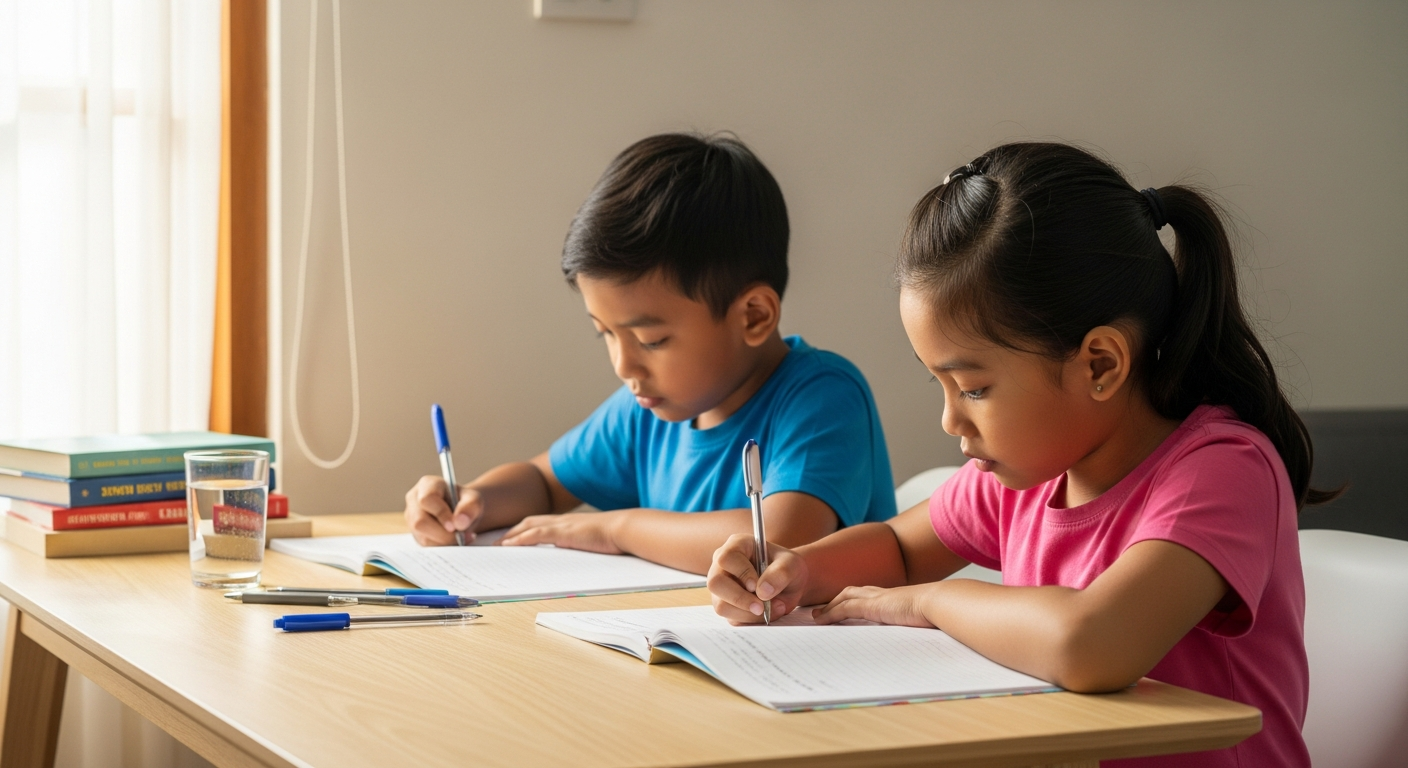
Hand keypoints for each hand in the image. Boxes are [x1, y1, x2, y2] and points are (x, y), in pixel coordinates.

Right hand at [404, 475, 483, 545]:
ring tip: (463, 537)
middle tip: (461, 536)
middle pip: (420, 521)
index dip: (440, 513)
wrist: (462, 513)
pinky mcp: (415, 534)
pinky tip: (455, 541)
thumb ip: (470, 507)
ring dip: (445, 542)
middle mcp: (414, 500)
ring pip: (423, 537)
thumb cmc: (466, 502)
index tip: (455, 526)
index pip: (427, 499)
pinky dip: (443, 547)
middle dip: (443, 534)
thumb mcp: (474, 500)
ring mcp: (412, 518)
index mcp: (427, 485)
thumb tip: (460, 522)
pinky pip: (426, 545)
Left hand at [497, 511, 624, 553]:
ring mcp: (562, 525)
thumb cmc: (615, 537)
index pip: (541, 523)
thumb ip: (582, 545)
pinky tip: (509, 545)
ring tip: (498, 546)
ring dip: (510, 535)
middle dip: (512, 531)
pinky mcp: (563, 532)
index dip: (524, 530)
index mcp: (569, 523)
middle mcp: (562, 521)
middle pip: (529, 522)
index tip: (512, 538)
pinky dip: (520, 539)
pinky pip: (536, 534)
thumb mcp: (594, 541)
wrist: (624, 529)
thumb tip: (578, 555)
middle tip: (498, 542)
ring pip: (528, 527)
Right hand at [707, 533, 809, 623]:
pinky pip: (732, 618)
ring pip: (721, 605)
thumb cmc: (787, 567)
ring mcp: (722, 588)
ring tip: (773, 608)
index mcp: (736, 546)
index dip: (741, 573)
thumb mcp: (792, 565)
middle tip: (761, 607)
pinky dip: (751, 621)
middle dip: (739, 599)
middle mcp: (723, 566)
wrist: (790, 584)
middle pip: (715, 583)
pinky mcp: (727, 606)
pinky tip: (768, 613)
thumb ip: (780, 574)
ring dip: (748, 613)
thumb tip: (762, 591)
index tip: (757, 586)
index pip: (727, 558)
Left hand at [812, 583, 937, 627]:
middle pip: (853, 593)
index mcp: (894, 598)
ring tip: (816, 616)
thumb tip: (920, 642)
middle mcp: (883, 595)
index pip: (869, 597)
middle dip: (836, 600)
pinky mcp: (872, 606)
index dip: (855, 601)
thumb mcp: (923, 622)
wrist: (941, 603)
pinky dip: (830, 613)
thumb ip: (916, 627)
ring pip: (845, 598)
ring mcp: (876, 599)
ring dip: (829, 606)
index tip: (845, 608)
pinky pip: (845, 608)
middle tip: (822, 610)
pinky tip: (820, 620)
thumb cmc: (938, 614)